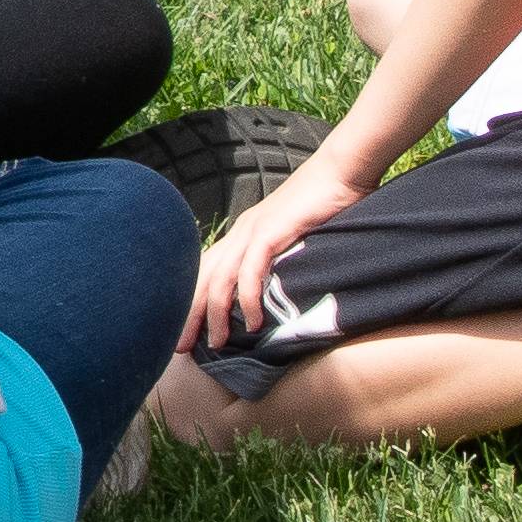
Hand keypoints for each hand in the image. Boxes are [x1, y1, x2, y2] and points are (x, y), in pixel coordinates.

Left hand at [184, 150, 367, 351]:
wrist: (340, 173)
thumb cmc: (324, 207)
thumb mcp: (295, 238)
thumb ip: (282, 260)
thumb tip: (280, 293)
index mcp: (241, 235)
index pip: (205, 273)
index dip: (191, 304)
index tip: (185, 334)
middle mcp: (239, 233)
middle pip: (202, 280)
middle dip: (189, 316)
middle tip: (181, 348)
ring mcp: (252, 232)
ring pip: (220, 280)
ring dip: (215, 316)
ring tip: (217, 344)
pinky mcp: (271, 232)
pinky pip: (251, 271)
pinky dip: (248, 299)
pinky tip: (252, 323)